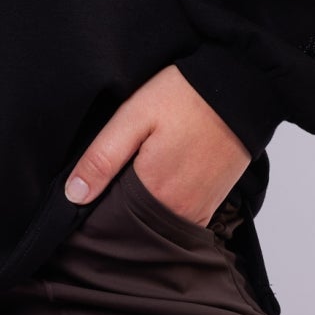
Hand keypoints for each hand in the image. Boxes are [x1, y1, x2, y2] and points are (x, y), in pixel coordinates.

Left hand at [63, 65, 251, 227]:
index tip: (82, 198)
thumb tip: (73, 195)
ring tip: (127, 184)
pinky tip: (152, 187)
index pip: (112, 221)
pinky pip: (178, 221)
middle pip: (134, 227)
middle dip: (115, 214)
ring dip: (139, 214)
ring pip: (156, 226)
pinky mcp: (212, 205)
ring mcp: (199, 211)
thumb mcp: (133, 116)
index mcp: (153, 192)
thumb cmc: (185, 97)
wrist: (240, 87)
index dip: (94, 211)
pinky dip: (161, 212)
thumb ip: (102, 157)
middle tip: (103, 185)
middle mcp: (179, 211)